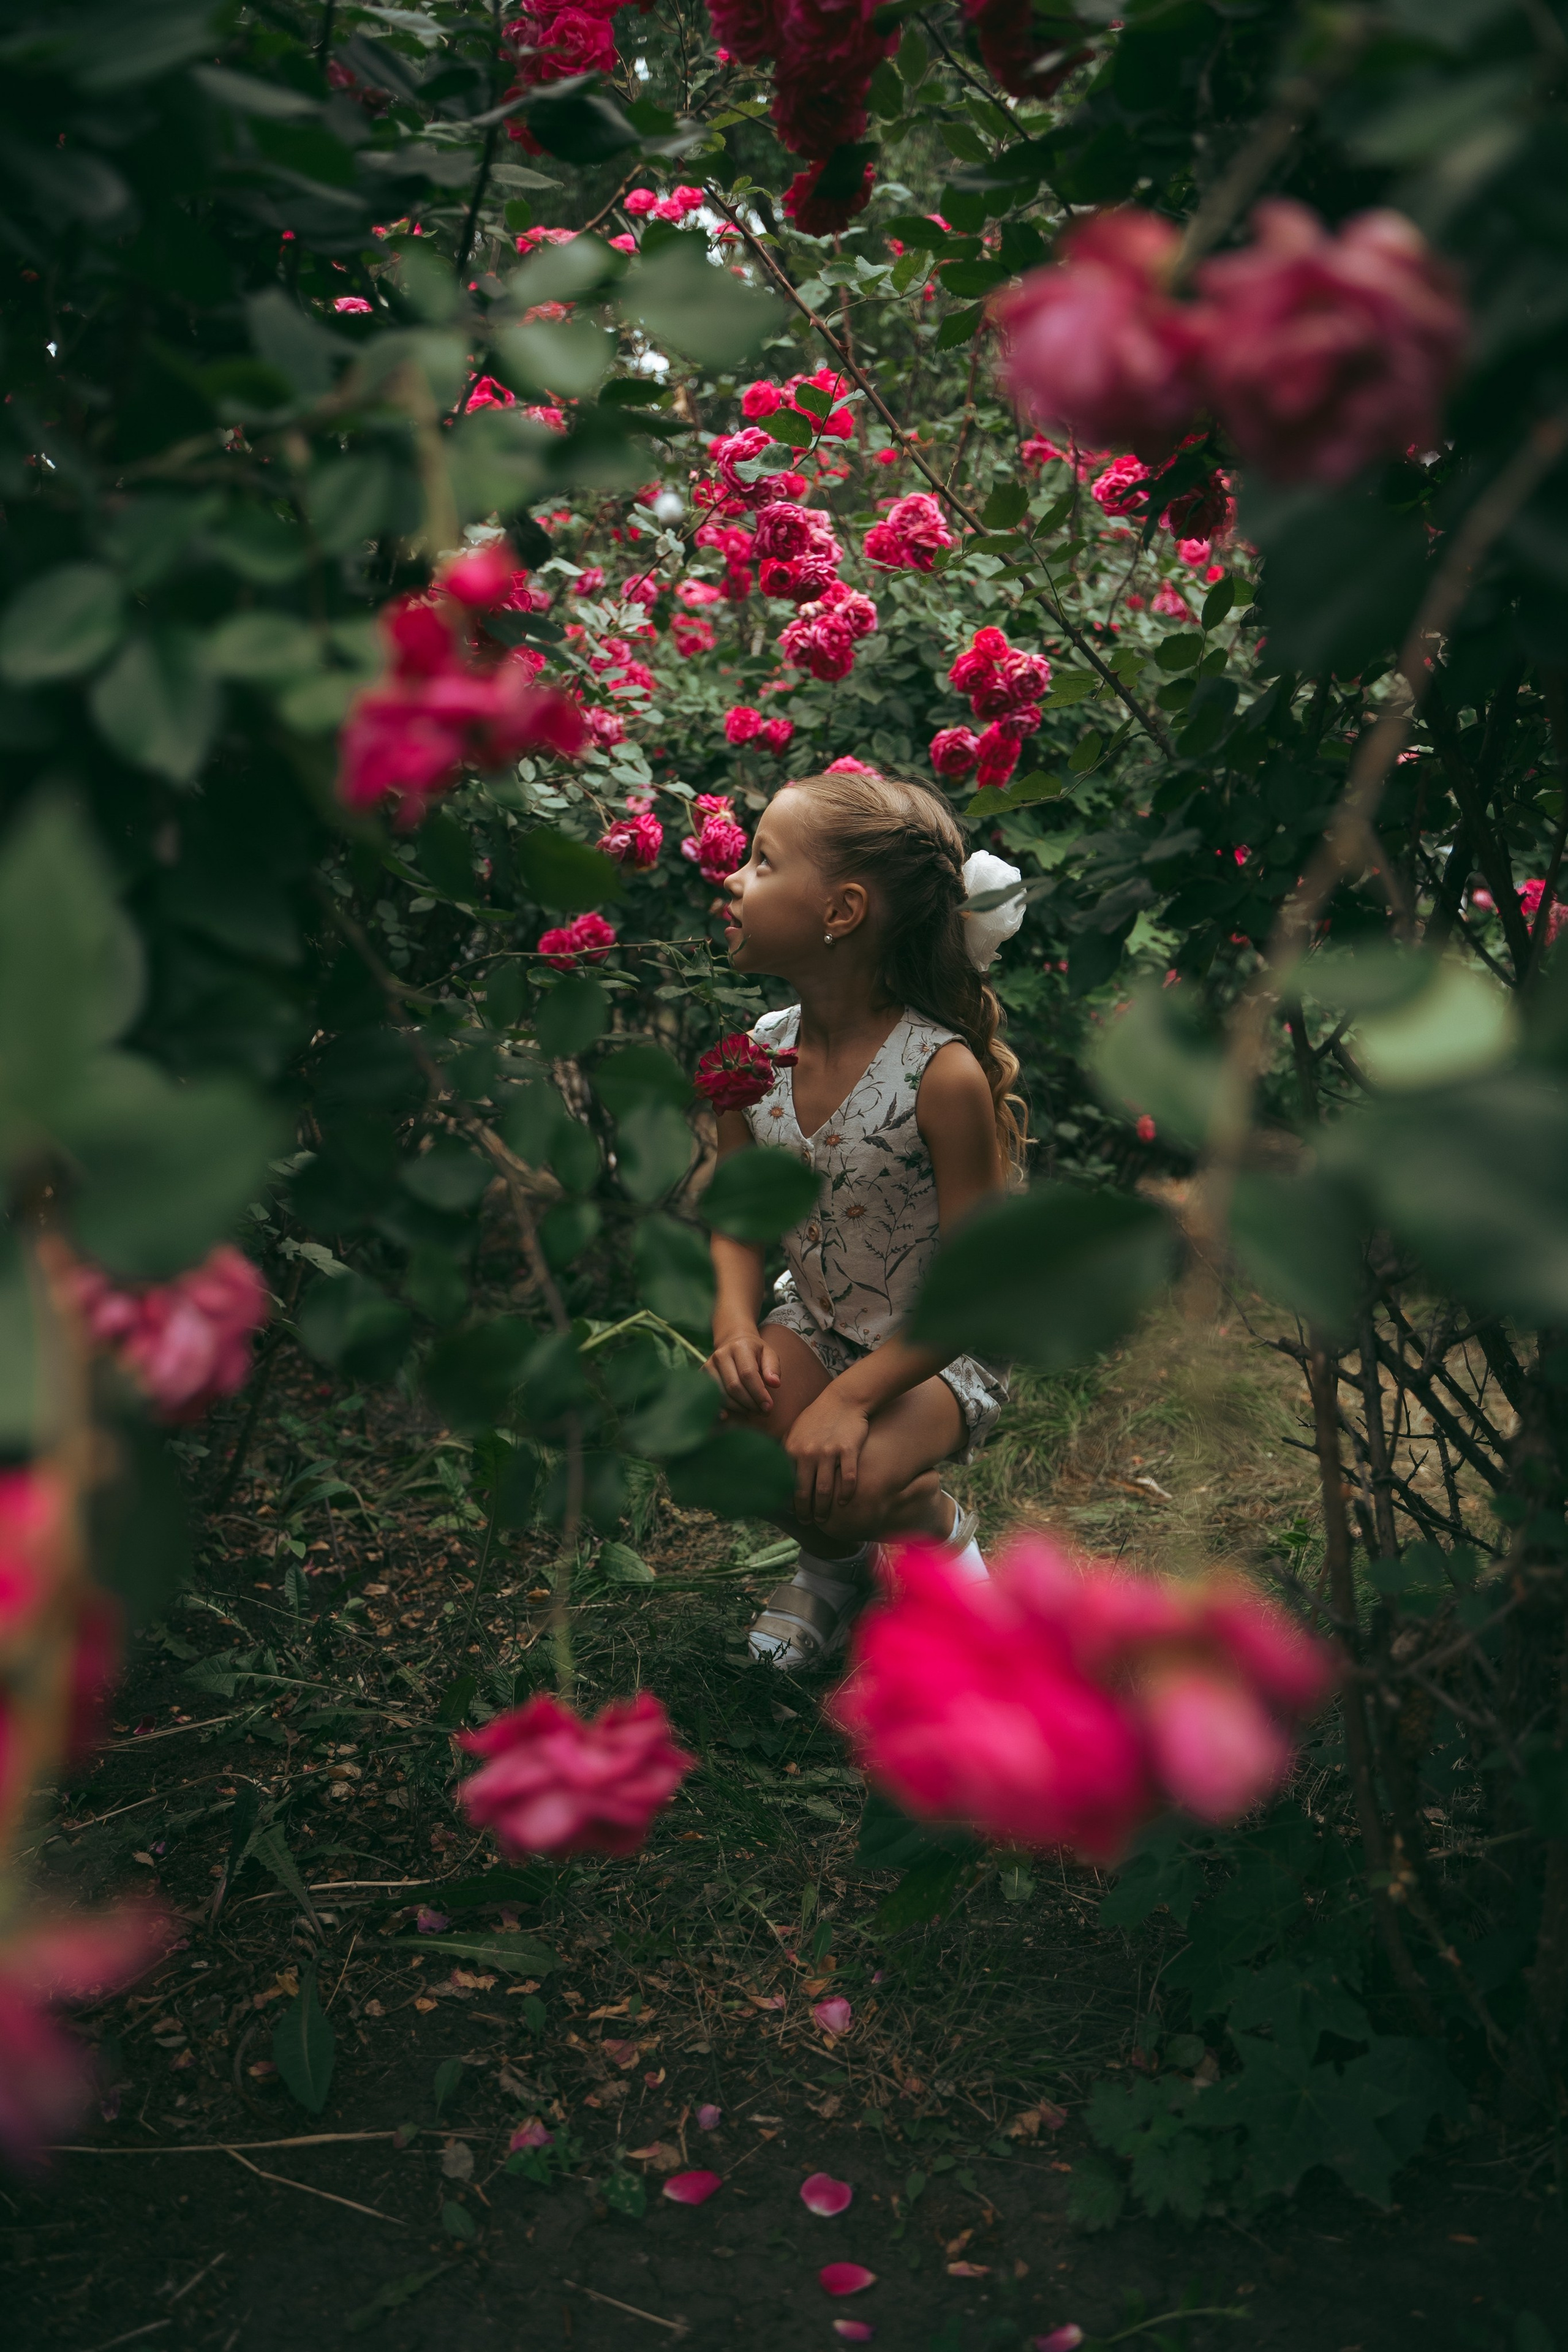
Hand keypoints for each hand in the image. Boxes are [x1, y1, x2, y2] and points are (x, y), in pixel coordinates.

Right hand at [707, 1326, 780, 1415]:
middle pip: (734, 1386)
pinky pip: (711, 1396)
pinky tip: (728, 1415)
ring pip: (722, 1394)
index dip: (758, 1393)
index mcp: (739, 1347)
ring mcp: (709, 1365)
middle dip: (750, 1403)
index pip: (748, 1374)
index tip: (768, 1407)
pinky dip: (720, 1408)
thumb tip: (775, 1383)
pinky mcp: (702, 1375)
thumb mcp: (768, 1354)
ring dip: (738, 1407)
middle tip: (762, 1411)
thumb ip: (773, 1368)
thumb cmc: (754, 1352)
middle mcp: (721, 1355)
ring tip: (751, 1410)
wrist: (733, 1343)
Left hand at [785, 1387, 870, 1525]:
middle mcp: (808, 1452)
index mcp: (792, 1449)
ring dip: (824, 1509)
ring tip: (824, 1518)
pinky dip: (846, 1493)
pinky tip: (844, 1501)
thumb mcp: (795, 1431)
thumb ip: (785, 1450)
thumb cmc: (817, 1417)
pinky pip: (848, 1478)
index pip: (786, 1483)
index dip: (788, 1502)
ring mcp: (829, 1451)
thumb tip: (773, 1472)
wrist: (843, 1399)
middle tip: (808, 1522)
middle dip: (805, 1512)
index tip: (791, 1513)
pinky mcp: (848, 1449)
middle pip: (804, 1492)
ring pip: (825, 1490)